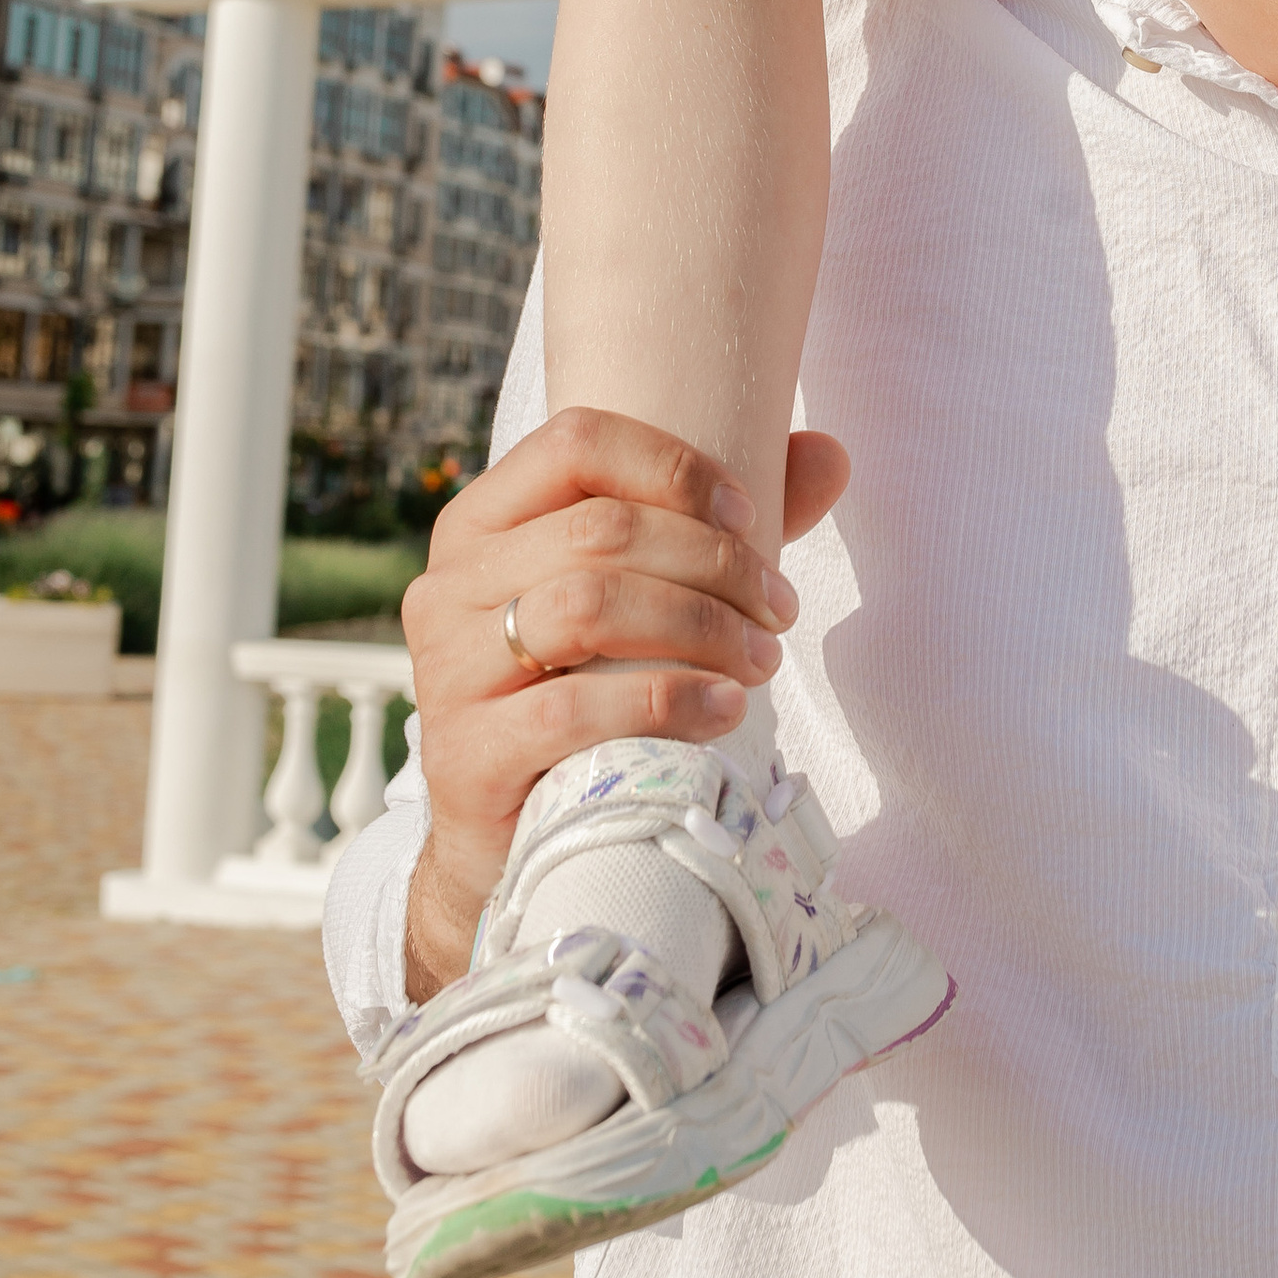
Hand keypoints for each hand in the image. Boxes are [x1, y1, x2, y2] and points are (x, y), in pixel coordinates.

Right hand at [396, 412, 849, 1003]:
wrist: (511, 834)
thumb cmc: (587, 687)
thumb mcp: (643, 595)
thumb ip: (724, 525)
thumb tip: (830, 454)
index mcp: (482, 523)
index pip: (576, 443)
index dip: (675, 468)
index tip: (750, 517)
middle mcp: (447, 584)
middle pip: (599, 530)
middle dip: (714, 563)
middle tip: (780, 606)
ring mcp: (446, 671)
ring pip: (587, 605)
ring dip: (700, 626)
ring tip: (763, 658)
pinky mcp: (463, 755)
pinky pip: (570, 709)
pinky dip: (665, 701)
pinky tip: (723, 710)